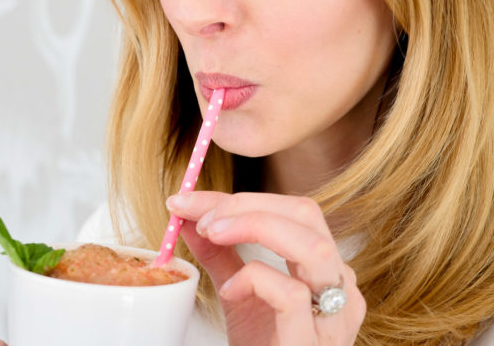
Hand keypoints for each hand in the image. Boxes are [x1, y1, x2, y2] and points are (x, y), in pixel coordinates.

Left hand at [166, 191, 365, 345]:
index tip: (189, 202)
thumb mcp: (237, 292)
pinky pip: (292, 295)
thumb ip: (218, 254)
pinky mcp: (313, 344)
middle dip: (247, 204)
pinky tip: (231, 291)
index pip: (291, 209)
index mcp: (323, 267)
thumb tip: (189, 217)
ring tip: (213, 235)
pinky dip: (254, 279)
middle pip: (307, 213)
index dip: (238, 198)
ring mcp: (333, 317)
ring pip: (313, 246)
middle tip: (202, 217)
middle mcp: (339, 286)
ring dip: (254, 226)